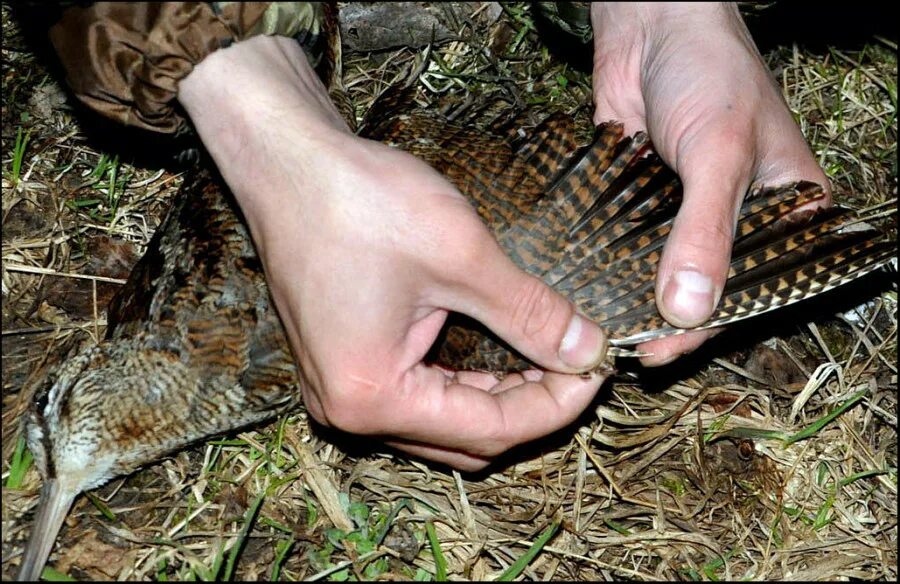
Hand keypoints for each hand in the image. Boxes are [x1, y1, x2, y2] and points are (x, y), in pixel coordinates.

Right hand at [178, 36, 607, 470]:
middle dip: (531, 406)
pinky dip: (465, 382)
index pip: (489, 428)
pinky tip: (502, 353)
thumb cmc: (356, 200)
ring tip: (551, 358)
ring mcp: (341, 390)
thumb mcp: (460, 255)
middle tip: (580, 362)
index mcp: (370, 396)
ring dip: (500, 397)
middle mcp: (349, 409)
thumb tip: (588, 348)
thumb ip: (529, 313)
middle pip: (466, 437)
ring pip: (444, 422)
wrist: (285, 160)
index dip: (556, 404)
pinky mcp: (344, 364)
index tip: (600, 367)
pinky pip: (419, 396)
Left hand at [590, 2, 830, 364]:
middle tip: (630, 348)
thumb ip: (705, 231)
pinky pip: (627, 242)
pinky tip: (588, 293)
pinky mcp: (640, 198)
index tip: (673, 348)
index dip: (718, 321)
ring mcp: (683, 210)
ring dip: (636, 298)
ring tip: (603, 329)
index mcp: (785, 208)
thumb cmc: (709, 71)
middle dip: (671, 318)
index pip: (758, 282)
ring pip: (662, 269)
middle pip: (707, 285)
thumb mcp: (719, 153)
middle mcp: (735, 216)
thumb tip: (687, 310)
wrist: (652, 22)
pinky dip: (611, 267)